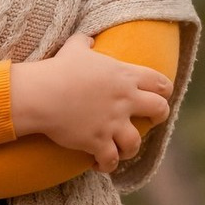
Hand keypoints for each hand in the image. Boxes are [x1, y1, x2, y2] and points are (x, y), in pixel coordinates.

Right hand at [10, 33, 172, 173]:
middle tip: (147, 120)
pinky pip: (111, 160)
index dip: (163, 89)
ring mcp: (113, 123)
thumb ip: (85, 42)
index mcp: (124, 76)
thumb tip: (89, 39)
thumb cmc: (58, 69)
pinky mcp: (98, 141)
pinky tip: (99, 163)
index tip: (158, 94)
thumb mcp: (74, 48)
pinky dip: (107, 165)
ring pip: (136, 142)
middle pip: (160, 110)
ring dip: (129, 147)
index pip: (160, 82)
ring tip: (120, 148)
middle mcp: (124, 100)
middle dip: (157, 116)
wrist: (41, 93)